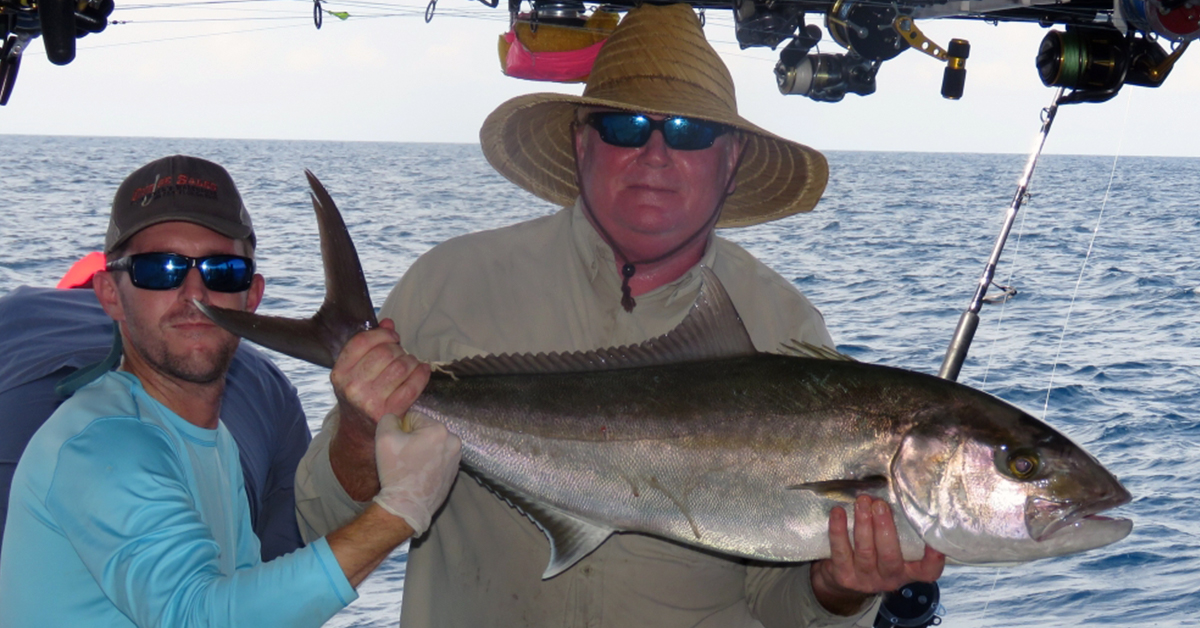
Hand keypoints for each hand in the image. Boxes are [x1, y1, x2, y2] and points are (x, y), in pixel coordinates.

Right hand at [331, 318, 430, 427]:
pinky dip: (421, 374)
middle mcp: (352, 387)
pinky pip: (412, 386)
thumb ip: (369, 345)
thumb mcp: (355, 370)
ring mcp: (370, 402)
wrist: (359, 431)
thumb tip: (388, 322)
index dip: (382, 334)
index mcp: (339, 373)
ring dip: (411, 361)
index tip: (393, 336)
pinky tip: (422, 370)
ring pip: (401, 367)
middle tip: (401, 354)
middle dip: (398, 349)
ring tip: (410, 363)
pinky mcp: (389, 412)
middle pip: (385, 353)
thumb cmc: (359, 395)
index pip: (362, 342)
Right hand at [373, 412, 461, 534]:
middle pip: (426, 430)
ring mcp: (457, 457)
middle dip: (414, 439)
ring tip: (412, 466)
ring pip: (433, 444)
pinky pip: (439, 457)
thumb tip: (397, 419)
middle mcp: (453, 441)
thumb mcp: (384, 438)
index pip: (414, 418)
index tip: (398, 447)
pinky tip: (420, 473)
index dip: (401, 430)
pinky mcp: (455, 471)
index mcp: (439, 429)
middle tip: (404, 457)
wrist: (408, 506)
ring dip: (423, 450)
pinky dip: (430, 461)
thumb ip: (390, 419)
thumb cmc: (396, 471)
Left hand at [810, 495, 945, 615]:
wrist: (844, 576)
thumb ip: (900, 527)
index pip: (928, 571)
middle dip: (885, 528)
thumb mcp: (892, 544)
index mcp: (908, 571)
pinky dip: (838, 530)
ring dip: (863, 524)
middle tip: (880, 504)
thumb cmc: (875, 551)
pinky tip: (838, 512)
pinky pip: (840, 552)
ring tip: (861, 501)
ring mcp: (866, 579)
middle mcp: (890, 578)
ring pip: (865, 552)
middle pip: (890, 557)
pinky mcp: (844, 576)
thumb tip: (899, 489)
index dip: (933, 558)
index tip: (933, 539)